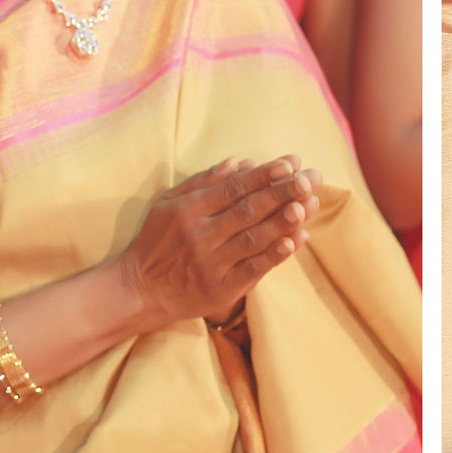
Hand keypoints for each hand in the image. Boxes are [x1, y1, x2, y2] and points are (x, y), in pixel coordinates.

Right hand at [114, 158, 319, 327]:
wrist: (139, 291)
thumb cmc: (156, 242)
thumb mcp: (168, 203)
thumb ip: (204, 182)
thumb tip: (240, 161)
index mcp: (188, 210)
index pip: (233, 188)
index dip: (263, 175)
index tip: (291, 163)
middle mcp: (200, 235)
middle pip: (248, 210)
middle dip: (283, 192)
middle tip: (311, 178)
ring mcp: (211, 263)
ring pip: (253, 238)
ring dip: (285, 220)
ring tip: (309, 204)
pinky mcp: (219, 289)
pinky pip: (252, 269)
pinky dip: (274, 255)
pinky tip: (295, 240)